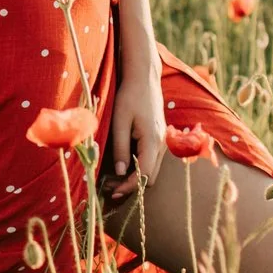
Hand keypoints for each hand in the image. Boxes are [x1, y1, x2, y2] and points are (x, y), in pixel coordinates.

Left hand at [103, 65, 165, 201]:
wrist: (144, 79)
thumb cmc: (129, 97)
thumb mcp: (119, 122)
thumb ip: (120, 148)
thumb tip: (119, 172)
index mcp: (152, 141)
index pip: (144, 174)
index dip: (129, 187)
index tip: (113, 193)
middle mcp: (161, 144)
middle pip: (150, 177)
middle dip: (131, 185)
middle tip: (109, 186)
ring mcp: (162, 141)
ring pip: (151, 169)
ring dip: (134, 176)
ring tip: (112, 177)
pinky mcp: (159, 138)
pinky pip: (151, 160)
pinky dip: (138, 167)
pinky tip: (122, 163)